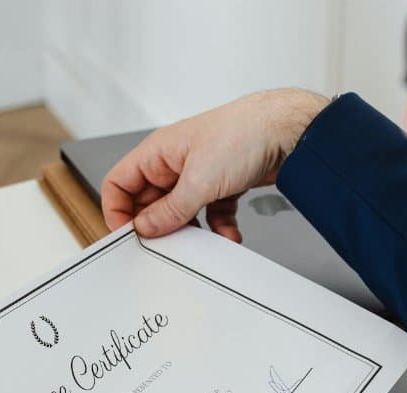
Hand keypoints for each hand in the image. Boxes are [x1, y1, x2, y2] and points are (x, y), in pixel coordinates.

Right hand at [102, 88, 329, 241]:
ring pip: (182, 211)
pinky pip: (211, 213)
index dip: (118, 210)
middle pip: (150, 202)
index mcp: (158, 152)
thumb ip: (170, 210)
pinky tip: (229, 235)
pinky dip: (219, 227)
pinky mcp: (223, 185)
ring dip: (190, 230)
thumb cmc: (243, 134)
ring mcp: (200, 174)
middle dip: (158, 226)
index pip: (120, 183)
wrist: (289, 132)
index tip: (128, 235)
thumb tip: (146, 227)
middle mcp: (175, 162)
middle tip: (166, 245)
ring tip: (199, 243)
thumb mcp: (198, 181)